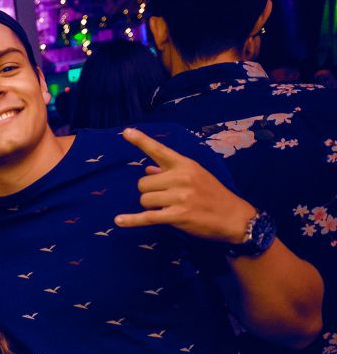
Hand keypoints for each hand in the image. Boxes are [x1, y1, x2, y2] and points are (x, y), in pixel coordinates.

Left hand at [114, 128, 255, 243]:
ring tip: (168, 208)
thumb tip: (147, 170)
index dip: (141, 141)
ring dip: (151, 207)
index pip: (159, 150)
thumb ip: (170, 172)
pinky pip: (146, 217)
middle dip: (149, 192)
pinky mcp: (177, 216)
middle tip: (165, 198)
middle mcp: (181, 177)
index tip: (125, 132)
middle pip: (143, 183)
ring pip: (144, 200)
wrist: (235, 216)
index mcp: (185, 164)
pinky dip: (131, 220)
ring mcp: (180, 197)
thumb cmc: (213, 195)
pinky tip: (118, 221)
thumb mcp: (196, 175)